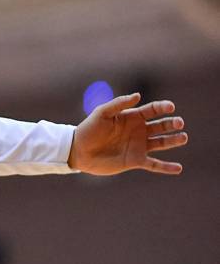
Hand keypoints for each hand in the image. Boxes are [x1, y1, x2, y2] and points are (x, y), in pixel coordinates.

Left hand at [69, 92, 186, 175]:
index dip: (162, 107)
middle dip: (171, 124)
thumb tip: (138, 95)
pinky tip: (179, 168)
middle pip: (160, 126)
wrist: (79, 150)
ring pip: (161, 143)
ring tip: (184, 137)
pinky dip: (166, 167)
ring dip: (173, 140)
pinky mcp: (136, 161)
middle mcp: (139, 131)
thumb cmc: (89, 129)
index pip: (152, 110)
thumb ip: (119, 103)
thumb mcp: (102, 112)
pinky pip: (154, 164)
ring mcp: (139, 146)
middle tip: (179, 122)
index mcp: (132, 117)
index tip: (171, 107)